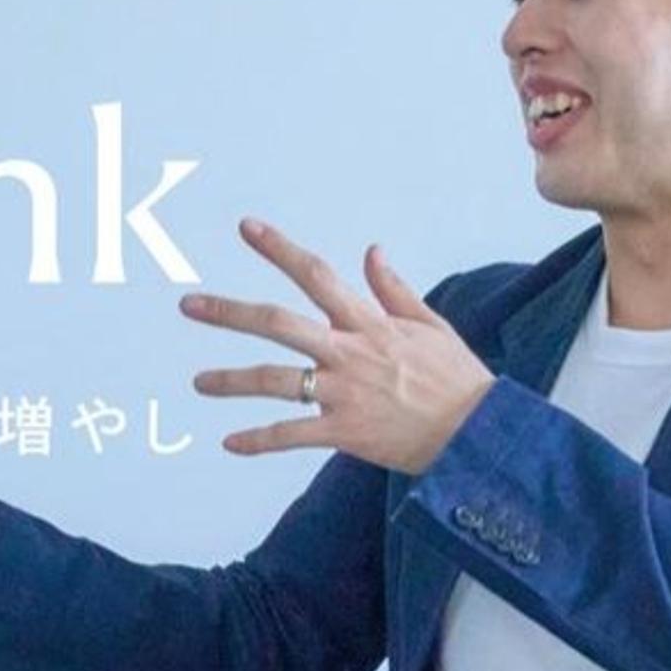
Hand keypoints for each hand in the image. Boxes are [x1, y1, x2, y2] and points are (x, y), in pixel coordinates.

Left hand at [181, 218, 494, 474]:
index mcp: (369, 323)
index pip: (317, 275)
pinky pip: (292, 434)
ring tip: (198, 382)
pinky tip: (230, 443)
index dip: (280, 249)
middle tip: (189, 304)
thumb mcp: (431, 325)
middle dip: (230, 313)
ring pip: (276, 380)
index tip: (247, 228)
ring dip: (231, 381)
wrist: (480, 436)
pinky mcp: (345, 432)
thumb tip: (371, 251)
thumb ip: (394, 290)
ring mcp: (345, 392)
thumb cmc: (456, 379)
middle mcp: (350, 352)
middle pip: (279, 323)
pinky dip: (259, 440)